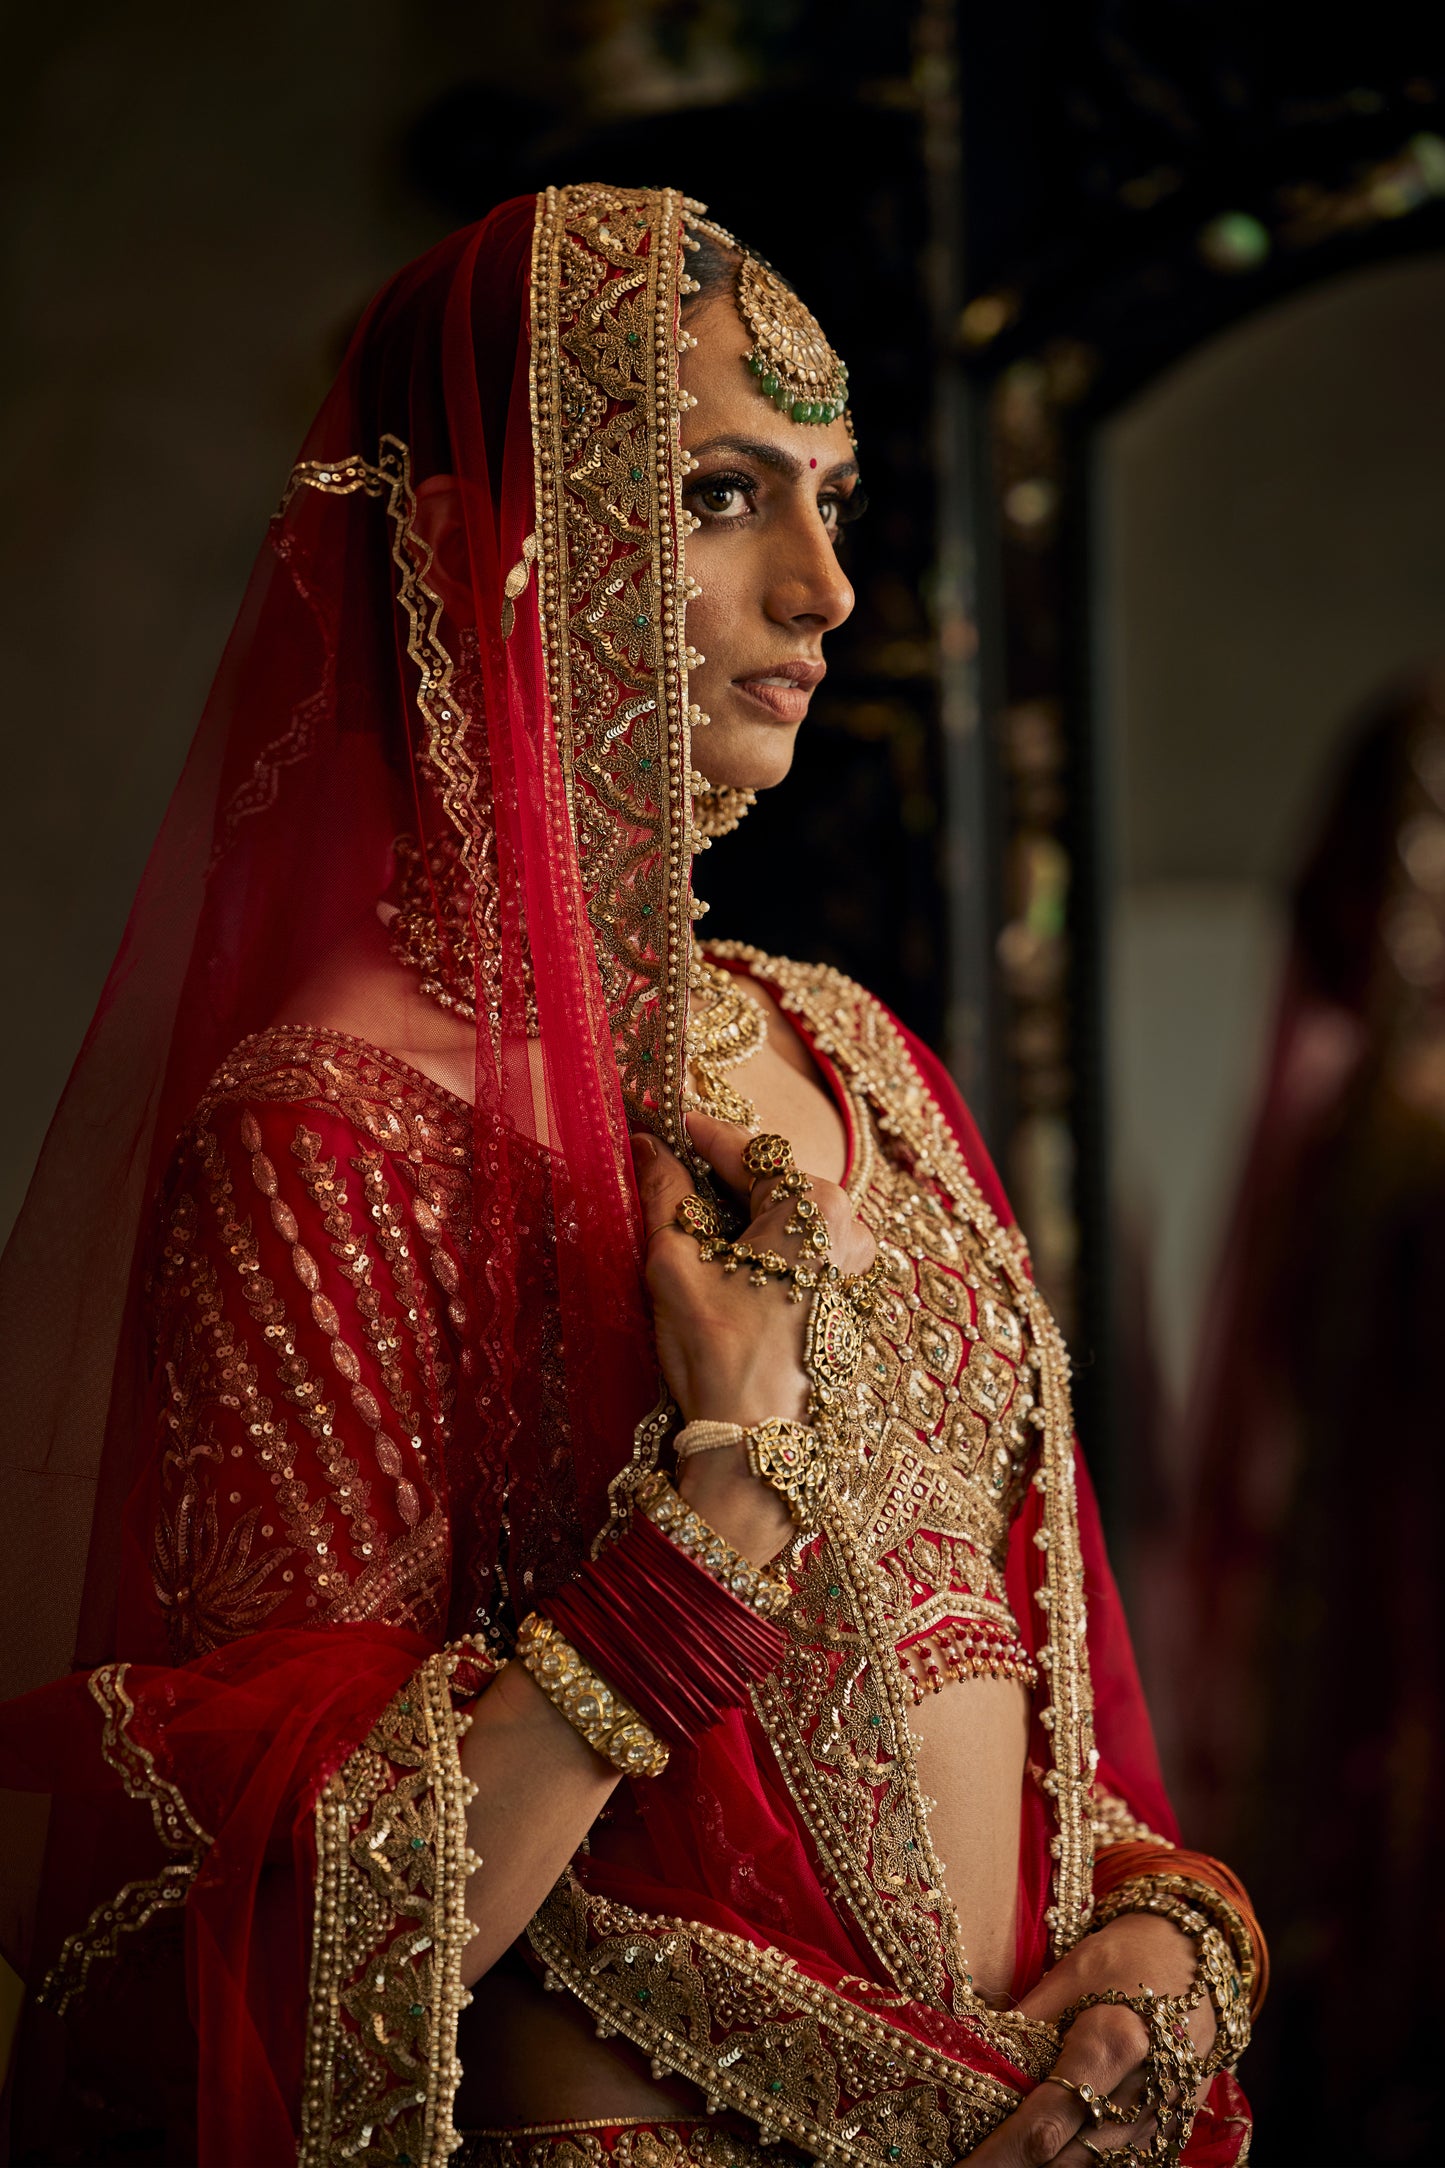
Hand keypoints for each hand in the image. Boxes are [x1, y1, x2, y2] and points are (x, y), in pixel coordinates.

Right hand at [631, 1110, 874, 1561]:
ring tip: (675, 1204)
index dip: (688, 1130)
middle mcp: (847, 1224)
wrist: (756, 1444)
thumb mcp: (675, 1261)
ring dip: (730, 1204)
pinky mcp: (841, 1290)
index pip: (742, 1146)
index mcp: (815, 1204)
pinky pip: (791, 1241)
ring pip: (776, 1209)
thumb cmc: (719, 1352)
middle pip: (764, 1176)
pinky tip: (711, 1248)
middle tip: (656, 1160)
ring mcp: (851, 1260)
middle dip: (710, 1169)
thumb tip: (648, 1146)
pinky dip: (751, 1235)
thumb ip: (662, 1191)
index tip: (648, 1113)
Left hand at [961, 1915, 1213, 2164]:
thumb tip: (969, 2057)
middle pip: (1064, 2159)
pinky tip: (1044, 2153)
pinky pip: (1116, 2162)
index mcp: (1113, 2045)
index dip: (997, 2154)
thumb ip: (1024, 2024)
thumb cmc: (1128, 1956)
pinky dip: (1077, 2160)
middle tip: (965, 2166)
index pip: (1043, 2121)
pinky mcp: (1169, 2132)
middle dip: (1012, 2167)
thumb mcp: (1069, 1973)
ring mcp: (1160, 2121)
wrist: (1199, 1960)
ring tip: (998, 2159)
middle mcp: (1141, 2095)